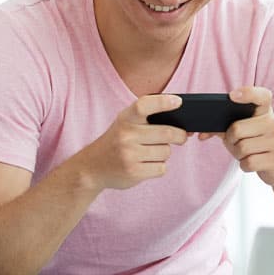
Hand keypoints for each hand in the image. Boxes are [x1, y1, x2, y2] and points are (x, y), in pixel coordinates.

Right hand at [73, 94, 187, 189]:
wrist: (92, 167)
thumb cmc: (116, 142)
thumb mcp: (124, 124)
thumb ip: (146, 119)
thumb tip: (181, 124)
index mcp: (125, 119)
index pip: (144, 105)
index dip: (163, 102)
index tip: (178, 102)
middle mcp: (125, 135)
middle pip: (167, 133)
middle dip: (180, 136)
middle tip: (181, 137)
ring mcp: (129, 154)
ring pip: (166, 152)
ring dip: (164, 153)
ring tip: (150, 153)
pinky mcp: (134, 172)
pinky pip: (161, 168)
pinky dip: (158, 167)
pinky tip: (145, 165)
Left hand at [201, 86, 273, 186]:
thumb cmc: (254, 142)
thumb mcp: (240, 131)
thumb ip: (220, 127)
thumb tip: (200, 134)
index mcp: (264, 112)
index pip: (262, 96)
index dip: (248, 93)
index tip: (232, 96)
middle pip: (237, 128)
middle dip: (230, 139)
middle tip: (236, 142)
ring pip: (242, 148)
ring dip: (237, 153)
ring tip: (246, 153)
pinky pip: (249, 162)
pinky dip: (244, 165)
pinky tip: (252, 162)